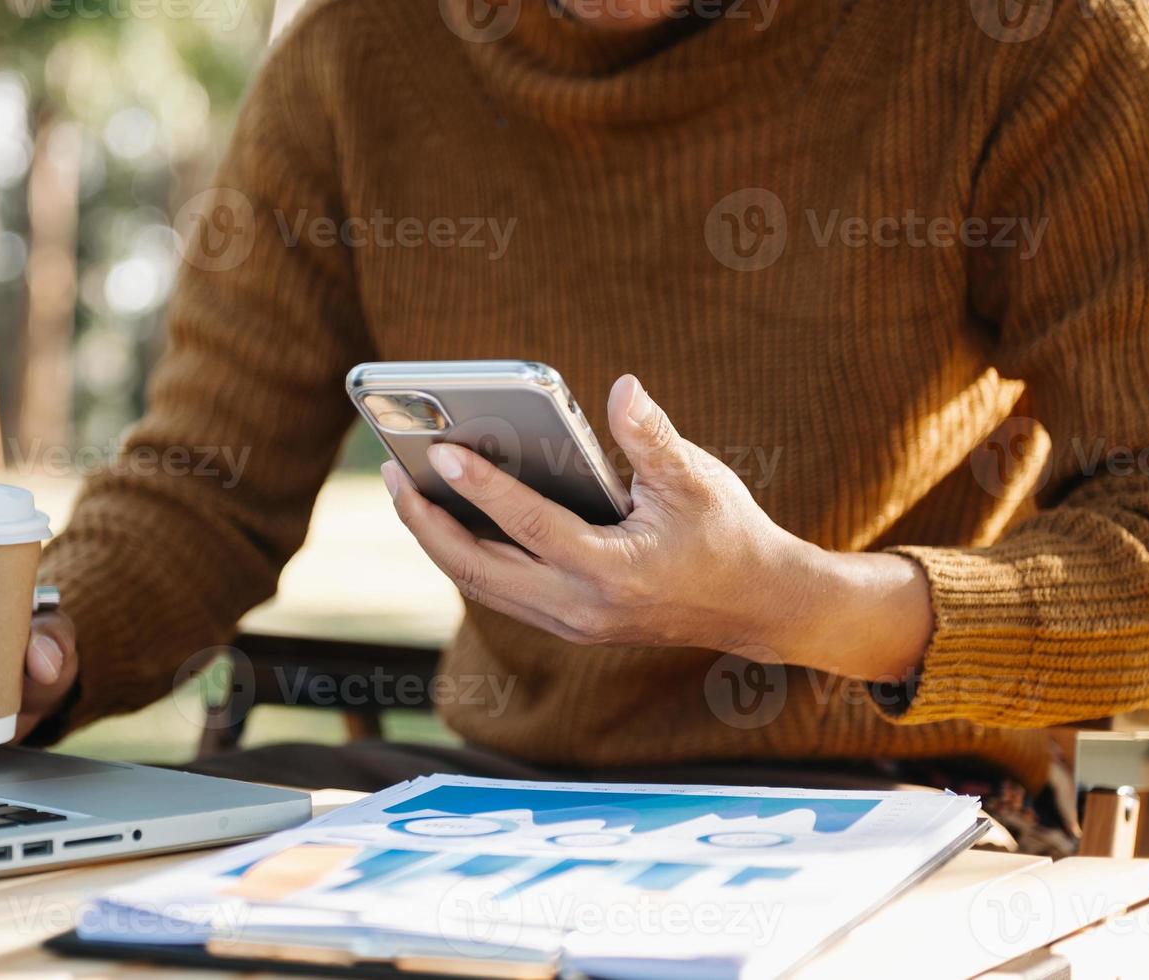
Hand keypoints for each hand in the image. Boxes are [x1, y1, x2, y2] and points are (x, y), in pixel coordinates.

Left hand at [382, 374, 934, 682]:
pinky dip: (465, 555)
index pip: (529, 527)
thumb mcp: (698, 480)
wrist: (758, 608)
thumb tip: (621, 388)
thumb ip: (652, 438)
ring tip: (402, 488)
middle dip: (427, 523)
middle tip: (391, 472)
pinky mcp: (567, 623)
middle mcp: (580, 608)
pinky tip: (444, 515)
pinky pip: (498, 590)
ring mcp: (570, 623)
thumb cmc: (728, 535)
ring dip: (437, 540)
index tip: (442, 452)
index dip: (482, 488)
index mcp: (612, 572)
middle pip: (479, 570)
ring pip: (481, 585)